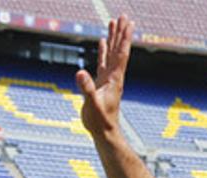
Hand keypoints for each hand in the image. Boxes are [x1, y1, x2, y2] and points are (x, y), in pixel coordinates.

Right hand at [76, 15, 134, 137]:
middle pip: (118, 49)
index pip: (120, 54)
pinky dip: (103, 50)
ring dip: (113, 37)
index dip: (123, 37)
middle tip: (124, 15)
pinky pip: (103, 61)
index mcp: (114, 78)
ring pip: (111, 53)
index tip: (127, 22)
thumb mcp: (92, 104)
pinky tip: (102, 41)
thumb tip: (80, 73)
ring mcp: (108, 78)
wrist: (104, 132)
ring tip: (114, 22)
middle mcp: (113, 76)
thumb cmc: (100, 121)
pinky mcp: (101, 82)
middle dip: (121, 32)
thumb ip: (86, 89)